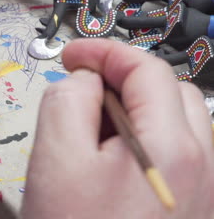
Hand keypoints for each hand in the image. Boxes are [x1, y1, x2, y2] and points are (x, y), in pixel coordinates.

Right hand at [21, 39, 213, 217]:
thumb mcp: (56, 157)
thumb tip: (86, 80)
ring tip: (94, 130)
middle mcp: (201, 169)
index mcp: (171, 149)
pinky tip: (110, 162)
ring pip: (174, 123)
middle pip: (169, 93)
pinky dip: (143, 140)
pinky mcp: (189, 208)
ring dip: (134, 110)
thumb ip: (68, 99)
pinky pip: (174, 156)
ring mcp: (200, 191)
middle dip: (123, 80)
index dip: (105, 52)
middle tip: (84, 88)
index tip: (74, 55)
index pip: (147, 69)